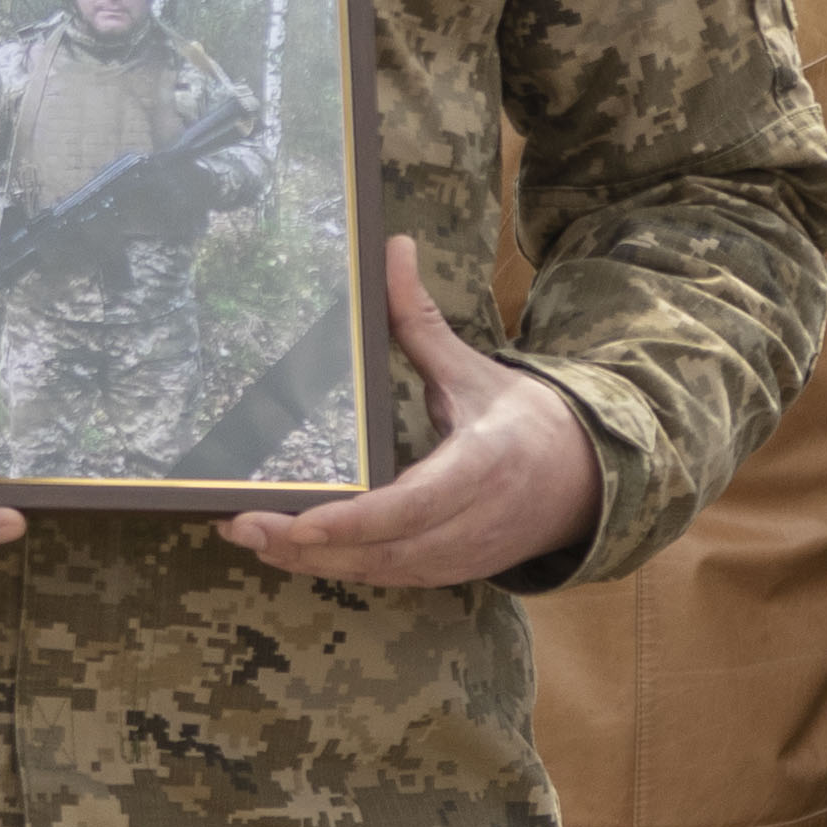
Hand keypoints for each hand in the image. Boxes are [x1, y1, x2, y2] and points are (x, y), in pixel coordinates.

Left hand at [219, 236, 606, 590]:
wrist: (585, 480)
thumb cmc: (524, 420)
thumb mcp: (473, 368)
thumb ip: (420, 319)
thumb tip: (393, 248)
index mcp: (484, 464)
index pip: (416, 505)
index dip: (358, 520)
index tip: (303, 520)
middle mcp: (474, 521)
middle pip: (385, 550)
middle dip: (310, 545)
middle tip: (241, 526)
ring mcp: (463, 556)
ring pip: (382, 571)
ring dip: (313, 562)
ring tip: (249, 537)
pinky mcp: (451, 573)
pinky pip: (389, 578)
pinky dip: (339, 567)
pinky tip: (290, 552)